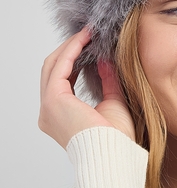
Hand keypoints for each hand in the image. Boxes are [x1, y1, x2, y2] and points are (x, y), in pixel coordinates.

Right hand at [39, 28, 134, 148]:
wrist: (116, 154)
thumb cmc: (118, 139)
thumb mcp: (113, 102)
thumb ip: (107, 81)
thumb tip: (105, 60)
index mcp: (60, 117)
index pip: (62, 81)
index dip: (74, 60)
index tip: (90, 45)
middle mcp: (49, 113)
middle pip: (53, 71)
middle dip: (70, 50)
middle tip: (89, 34)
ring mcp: (48, 107)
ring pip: (53, 66)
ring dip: (70, 47)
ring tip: (88, 33)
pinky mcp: (54, 100)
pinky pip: (60, 67)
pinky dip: (71, 50)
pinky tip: (85, 40)